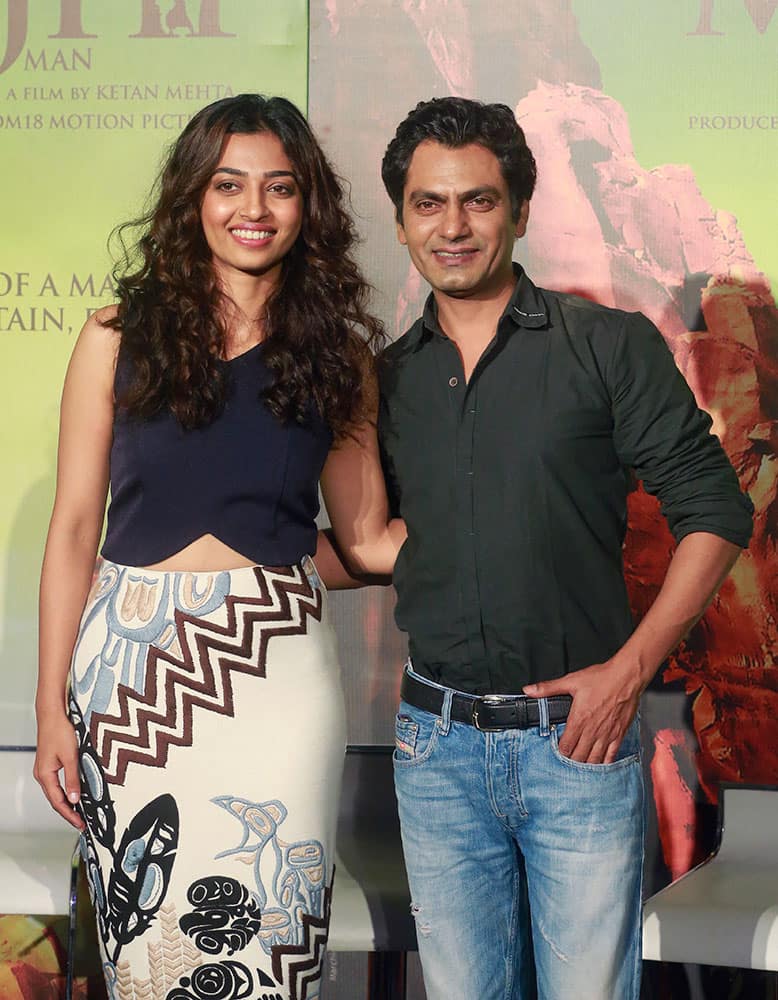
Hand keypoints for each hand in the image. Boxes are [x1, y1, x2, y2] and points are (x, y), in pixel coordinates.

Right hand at [34, 713, 84, 830]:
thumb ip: (73, 779)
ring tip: (80, 812)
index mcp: (45, 775)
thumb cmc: (60, 731)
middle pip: (55, 800)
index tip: (80, 824)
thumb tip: (74, 799)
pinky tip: (74, 793)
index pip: (58, 802)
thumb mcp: (71, 757)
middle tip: (81, 822)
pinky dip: (65, 792)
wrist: (52, 714)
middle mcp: (42, 774)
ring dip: (67, 803)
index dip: (70, 815)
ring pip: (55, 792)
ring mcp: (45, 769)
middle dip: (68, 813)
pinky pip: (57, 783)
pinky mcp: (50, 763)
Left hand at [524, 658, 641, 763]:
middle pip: (579, 756)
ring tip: (580, 768)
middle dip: (571, 761)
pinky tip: (600, 766)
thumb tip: (530, 690)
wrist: (626, 677)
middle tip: (567, 762)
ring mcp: (607, 734)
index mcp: (579, 719)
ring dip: (586, 765)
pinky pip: (611, 755)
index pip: (565, 746)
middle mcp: (592, 730)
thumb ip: (548, 688)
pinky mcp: (619, 734)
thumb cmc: (601, 678)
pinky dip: (604, 763)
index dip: (559, 752)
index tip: (556, 752)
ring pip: (594, 759)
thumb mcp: (571, 681)